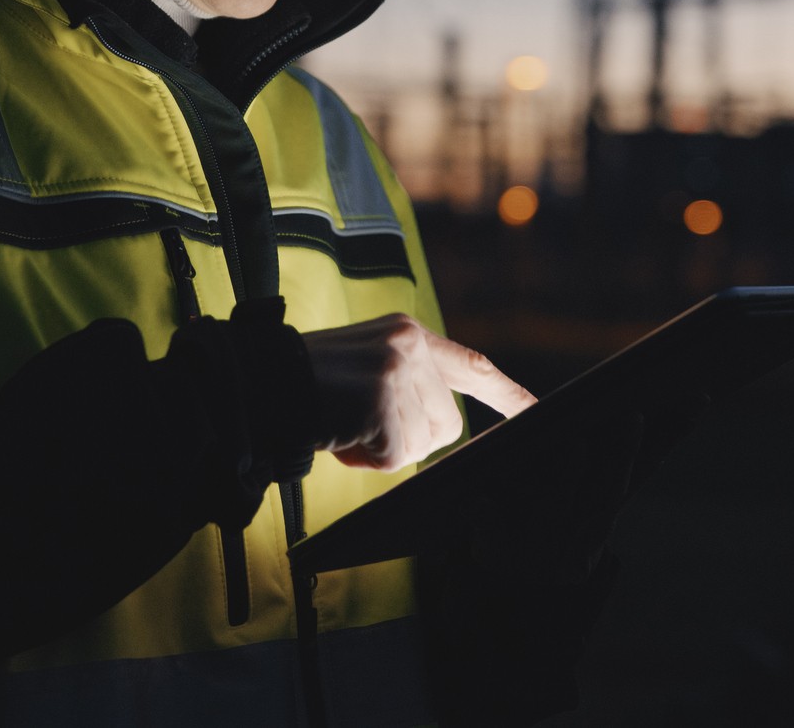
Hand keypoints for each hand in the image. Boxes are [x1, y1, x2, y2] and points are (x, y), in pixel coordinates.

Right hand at [301, 314, 535, 470]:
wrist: (258, 382)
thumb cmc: (307, 384)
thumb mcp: (366, 365)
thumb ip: (407, 385)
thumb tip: (439, 429)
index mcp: (407, 333)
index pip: (472, 365)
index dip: (506, 393)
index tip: (535, 412)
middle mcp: (409, 345)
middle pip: (445, 424)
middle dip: (408, 438)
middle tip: (360, 425)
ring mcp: (396, 371)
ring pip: (421, 445)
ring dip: (382, 449)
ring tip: (345, 425)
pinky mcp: (381, 401)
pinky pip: (393, 457)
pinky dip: (364, 460)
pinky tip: (338, 437)